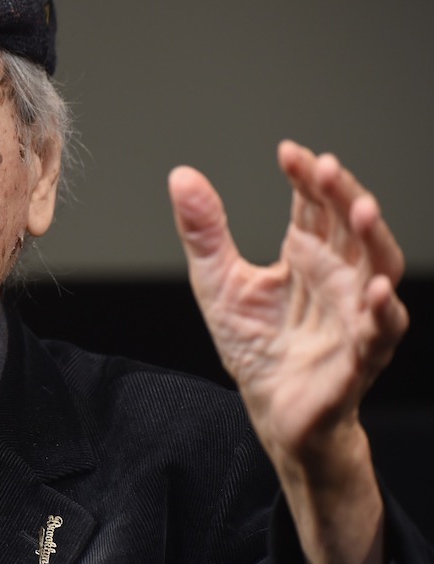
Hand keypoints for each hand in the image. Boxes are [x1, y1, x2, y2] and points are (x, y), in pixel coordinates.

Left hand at [168, 139, 408, 563]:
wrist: (271, 410)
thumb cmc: (255, 346)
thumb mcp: (217, 283)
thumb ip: (205, 232)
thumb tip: (182, 176)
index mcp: (308, 254)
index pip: (314, 206)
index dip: (306, 178)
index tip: (289, 152)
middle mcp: (339, 277)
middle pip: (350, 226)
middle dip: (342, 195)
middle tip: (325, 167)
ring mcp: (354, 314)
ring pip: (377, 268)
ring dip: (373, 239)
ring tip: (361, 210)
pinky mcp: (359, 356)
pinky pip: (380, 332)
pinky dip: (381, 311)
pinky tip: (374, 290)